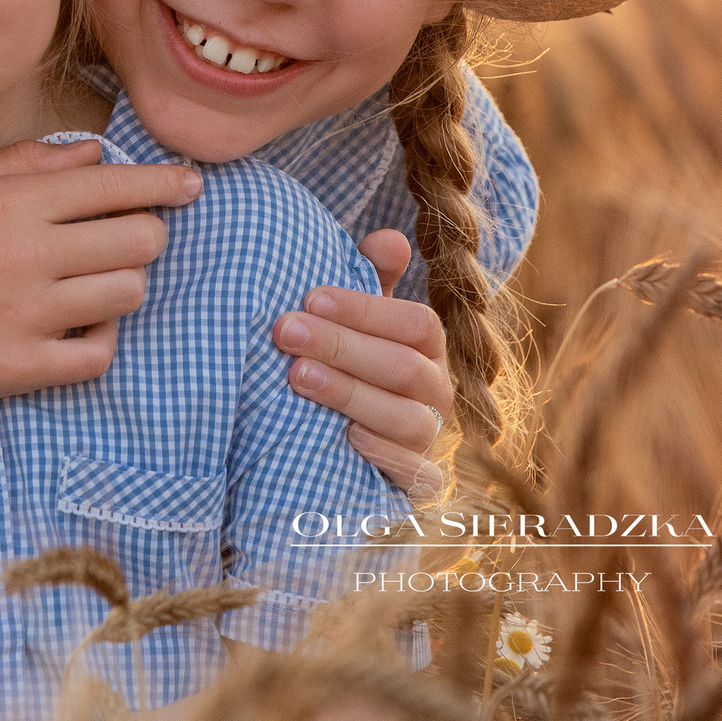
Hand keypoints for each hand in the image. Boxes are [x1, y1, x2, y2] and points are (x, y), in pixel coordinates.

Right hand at [0, 136, 201, 412]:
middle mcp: (28, 254)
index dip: (165, 183)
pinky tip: (76, 331)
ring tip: (94, 286)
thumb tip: (95, 153)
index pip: (116, 183)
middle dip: (147, 236)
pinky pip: (98, 355)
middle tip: (127, 241)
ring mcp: (27, 314)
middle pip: (142, 239)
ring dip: (123, 287)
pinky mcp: (19, 367)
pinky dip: (99, 342)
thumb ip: (25, 163)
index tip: (190, 186)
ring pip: (129, 293)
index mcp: (13, 202)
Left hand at [272, 230, 452, 497]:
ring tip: (295, 376)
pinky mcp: (419, 483)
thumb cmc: (348, 366)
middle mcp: (437, 392)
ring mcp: (431, 440)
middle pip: (405, 368)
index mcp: (428, 348)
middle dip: (341, 346)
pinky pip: (417, 475)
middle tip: (283, 330)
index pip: (416, 323)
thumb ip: (370, 281)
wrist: (342, 448)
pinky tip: (346, 438)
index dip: (365, 309)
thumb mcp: (357, 323)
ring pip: (408, 418)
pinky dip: (385, 455)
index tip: (309, 296)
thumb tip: (388, 238)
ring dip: (349, 394)